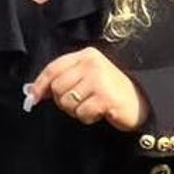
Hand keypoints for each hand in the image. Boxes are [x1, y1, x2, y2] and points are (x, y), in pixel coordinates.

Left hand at [27, 47, 146, 131]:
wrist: (141, 102)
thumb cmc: (110, 92)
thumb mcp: (87, 79)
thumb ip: (63, 80)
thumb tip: (33, 91)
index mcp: (86, 55)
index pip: (53, 68)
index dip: (40, 84)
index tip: (32, 98)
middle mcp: (92, 63)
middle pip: (57, 87)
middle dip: (63, 101)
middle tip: (80, 103)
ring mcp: (99, 79)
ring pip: (67, 101)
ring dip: (76, 111)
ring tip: (91, 106)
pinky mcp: (105, 96)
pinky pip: (81, 113)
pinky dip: (87, 118)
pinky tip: (99, 113)